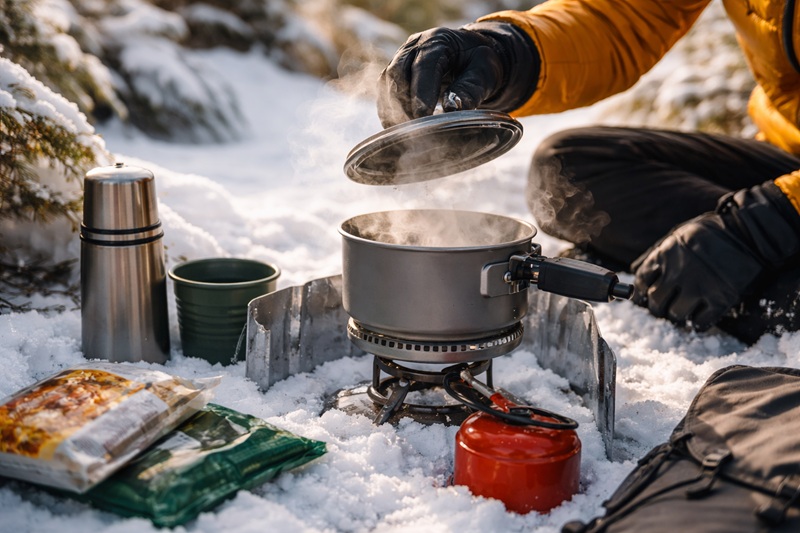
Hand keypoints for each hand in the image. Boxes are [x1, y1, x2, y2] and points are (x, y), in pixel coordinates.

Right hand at [377, 22, 537, 127]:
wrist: (471, 55)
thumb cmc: (479, 63)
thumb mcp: (484, 73)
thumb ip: (470, 89)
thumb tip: (453, 109)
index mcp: (437, 41)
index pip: (423, 67)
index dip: (421, 93)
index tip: (423, 118)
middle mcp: (414, 46)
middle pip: (397, 73)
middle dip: (404, 104)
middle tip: (417, 130)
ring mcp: (401, 58)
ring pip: (386, 83)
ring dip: (394, 109)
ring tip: (408, 133)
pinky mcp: (395, 73)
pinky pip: (384, 92)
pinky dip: (390, 112)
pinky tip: (401, 129)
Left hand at [633, 182, 799, 331]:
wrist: (748, 232)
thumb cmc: (710, 233)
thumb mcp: (678, 236)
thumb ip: (657, 254)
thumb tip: (635, 273)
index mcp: (664, 255)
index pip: (642, 282)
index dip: (643, 292)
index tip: (647, 296)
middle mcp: (678, 272)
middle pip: (656, 302)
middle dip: (658, 308)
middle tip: (665, 308)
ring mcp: (699, 286)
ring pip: (675, 315)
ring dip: (677, 316)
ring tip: (682, 311)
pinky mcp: (720, 298)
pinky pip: (700, 322)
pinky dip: (697, 324)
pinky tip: (699, 317)